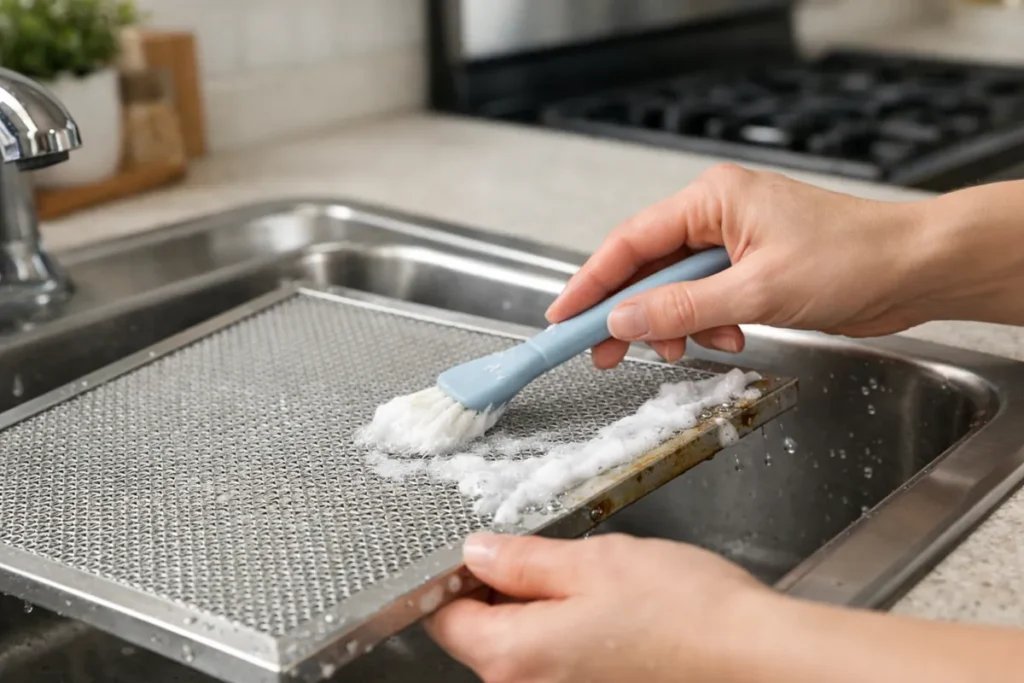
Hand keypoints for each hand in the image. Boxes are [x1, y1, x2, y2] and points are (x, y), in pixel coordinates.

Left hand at [424, 532, 779, 682]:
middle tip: (552, 559)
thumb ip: (522, 560)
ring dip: (541, 613)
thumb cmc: (682, 610)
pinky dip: (568, 636)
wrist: (753, 657)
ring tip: (593, 585)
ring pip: (523, 650)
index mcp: (514, 656)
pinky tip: (611, 615)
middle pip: (482, 637)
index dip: (455, 579)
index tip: (484, 551)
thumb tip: (476, 553)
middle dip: (504, 593)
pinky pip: (557, 666)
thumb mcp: (591, 562)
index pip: (445, 620)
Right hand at [546, 164, 934, 367]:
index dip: (591, 283)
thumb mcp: (757, 291)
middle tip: (603, 354)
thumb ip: (682, 308)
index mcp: (711, 200)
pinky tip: (730, 339)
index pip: (629, 243)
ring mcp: (733, 243)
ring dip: (676, 325)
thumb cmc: (854, 259)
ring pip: (675, 290)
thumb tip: (622, 321)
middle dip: (628, 314)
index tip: (564, 318)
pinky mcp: (751, 270)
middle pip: (647, 268)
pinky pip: (706, 300)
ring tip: (689, 349)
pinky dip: (707, 325)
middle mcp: (716, 216)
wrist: (916, 269)